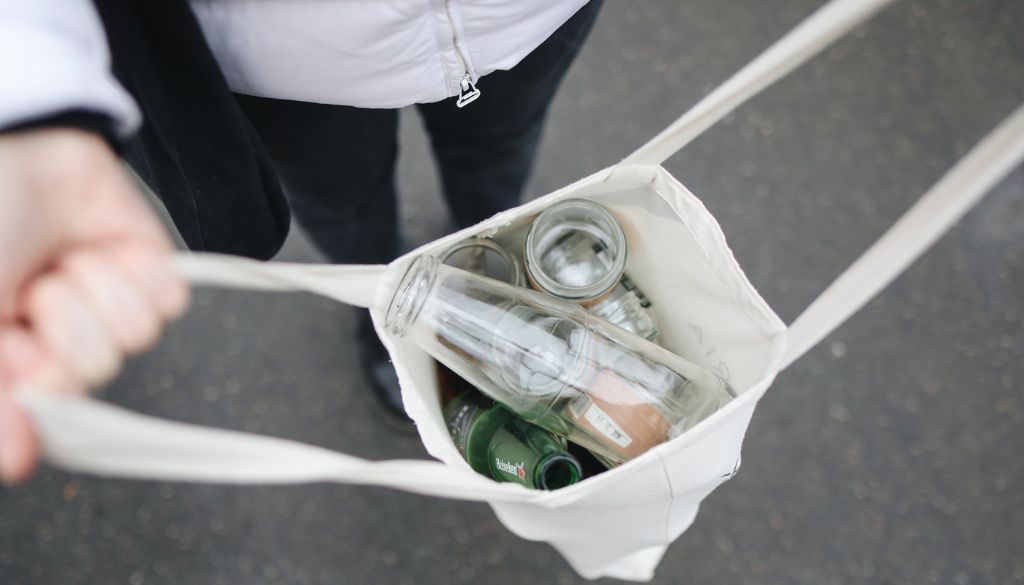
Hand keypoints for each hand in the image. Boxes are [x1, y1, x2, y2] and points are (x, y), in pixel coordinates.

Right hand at [0, 128, 188, 483]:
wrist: (11, 139)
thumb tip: (17, 462)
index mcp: (9, 354)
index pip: (46, 413)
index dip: (36, 390)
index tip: (16, 355)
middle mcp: (56, 334)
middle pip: (91, 376)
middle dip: (59, 328)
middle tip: (28, 291)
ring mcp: (103, 302)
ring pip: (130, 339)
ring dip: (87, 292)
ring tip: (56, 262)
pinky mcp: (147, 269)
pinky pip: (166, 301)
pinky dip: (132, 271)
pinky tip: (96, 248)